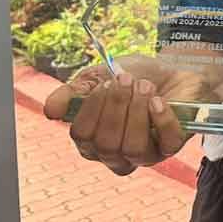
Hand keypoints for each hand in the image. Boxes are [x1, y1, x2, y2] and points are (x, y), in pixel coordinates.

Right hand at [43, 54, 204, 175]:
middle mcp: (116, 154)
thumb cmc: (133, 77)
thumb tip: (50, 111)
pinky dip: (161, 119)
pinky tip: (158, 100)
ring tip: (144, 86)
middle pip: (107, 144)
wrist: (172, 68)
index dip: (92, 108)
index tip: (105, 83)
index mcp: (93, 140)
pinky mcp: (171, 147)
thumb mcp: (98, 78)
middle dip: (116, 106)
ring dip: (138, 110)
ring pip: (133, 148)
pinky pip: (166, 142)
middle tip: (127, 80)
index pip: (82, 136)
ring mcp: (145, 154)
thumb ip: (72, 93)